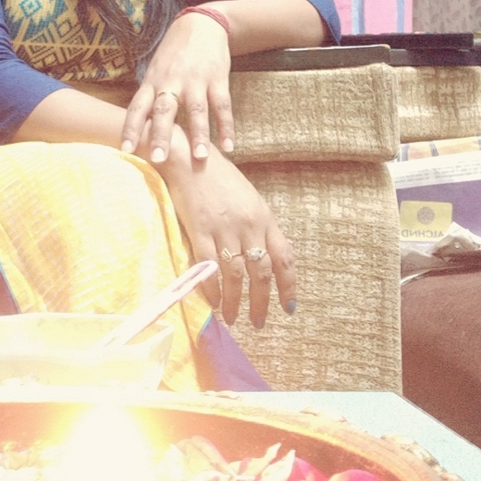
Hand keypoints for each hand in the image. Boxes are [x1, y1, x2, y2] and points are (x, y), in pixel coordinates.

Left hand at [121, 10, 232, 163]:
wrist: (201, 24)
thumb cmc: (173, 56)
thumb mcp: (155, 72)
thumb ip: (149, 98)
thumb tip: (136, 130)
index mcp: (152, 82)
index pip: (137, 108)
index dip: (130, 128)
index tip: (126, 150)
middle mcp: (171, 81)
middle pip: (164, 111)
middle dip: (161, 135)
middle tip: (159, 159)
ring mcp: (196, 80)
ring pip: (196, 111)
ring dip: (198, 135)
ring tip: (199, 158)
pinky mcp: (218, 79)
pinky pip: (222, 106)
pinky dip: (226, 127)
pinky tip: (228, 146)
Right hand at [156, 131, 294, 327]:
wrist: (191, 157)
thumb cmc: (219, 177)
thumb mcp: (249, 199)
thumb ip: (257, 226)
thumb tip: (263, 256)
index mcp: (265, 218)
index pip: (284, 258)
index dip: (289, 286)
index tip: (288, 308)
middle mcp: (249, 225)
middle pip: (261, 273)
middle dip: (262, 303)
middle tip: (258, 323)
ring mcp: (224, 228)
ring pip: (235, 275)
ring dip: (234, 302)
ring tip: (232, 318)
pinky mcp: (200, 229)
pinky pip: (209, 266)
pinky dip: (211, 289)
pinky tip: (211, 302)